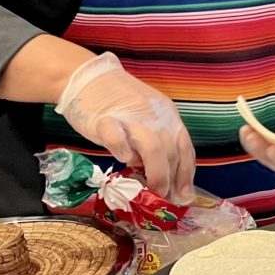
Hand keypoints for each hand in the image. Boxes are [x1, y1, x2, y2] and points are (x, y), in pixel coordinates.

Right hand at [56, 52, 195, 196]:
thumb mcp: (147, 117)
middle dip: (171, 180)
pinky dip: (123, 151)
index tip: (184, 195)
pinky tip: (122, 160)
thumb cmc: (117, 101)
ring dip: (155, 173)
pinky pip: (118, 137)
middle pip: (172, 152)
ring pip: (153, 148)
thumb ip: (157, 141)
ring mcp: (131, 117)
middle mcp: (156, 117)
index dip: (186, 174)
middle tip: (163, 198)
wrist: (88, 77)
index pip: (185, 148)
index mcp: (169, 115)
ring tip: (149, 190)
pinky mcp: (105, 120)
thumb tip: (165, 176)